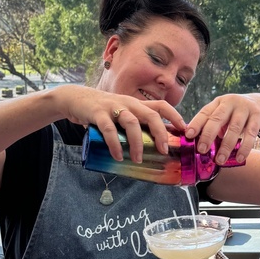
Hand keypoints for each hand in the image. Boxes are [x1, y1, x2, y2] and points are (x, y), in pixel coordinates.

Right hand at [57, 85, 186, 162]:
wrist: (75, 99)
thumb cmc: (103, 111)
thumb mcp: (122, 114)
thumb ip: (134, 125)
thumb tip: (151, 148)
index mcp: (137, 104)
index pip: (161, 106)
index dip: (175, 116)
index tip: (185, 129)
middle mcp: (128, 103)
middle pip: (151, 114)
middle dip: (160, 132)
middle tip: (164, 150)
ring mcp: (113, 106)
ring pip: (131, 122)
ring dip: (137, 142)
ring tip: (138, 159)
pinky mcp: (98, 113)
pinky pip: (108, 129)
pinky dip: (114, 144)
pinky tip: (118, 156)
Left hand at [184, 93, 259, 164]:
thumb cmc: (237, 113)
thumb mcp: (224, 114)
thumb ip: (213, 125)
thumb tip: (198, 145)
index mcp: (218, 102)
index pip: (205, 112)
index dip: (196, 123)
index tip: (188, 135)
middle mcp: (230, 102)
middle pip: (217, 118)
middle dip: (208, 135)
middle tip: (202, 150)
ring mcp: (245, 107)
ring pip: (234, 128)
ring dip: (226, 146)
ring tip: (220, 160)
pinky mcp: (258, 115)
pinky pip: (251, 133)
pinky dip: (245, 147)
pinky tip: (240, 158)